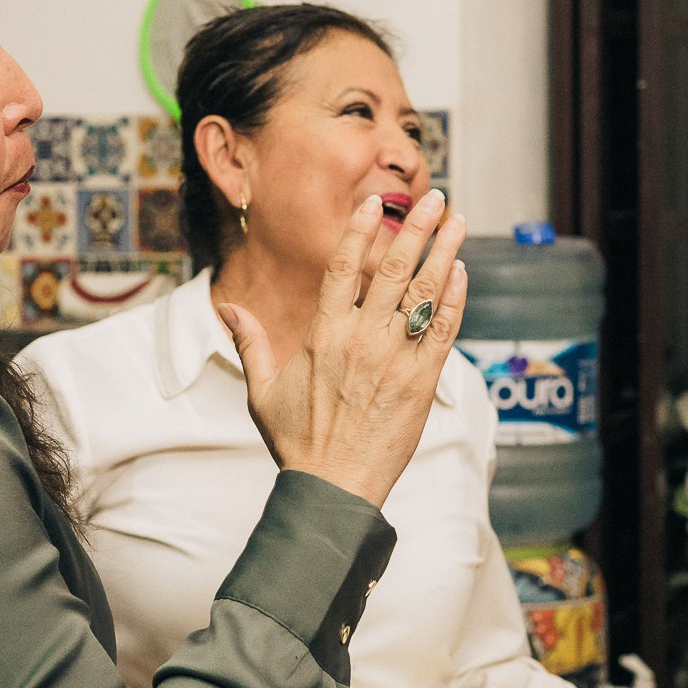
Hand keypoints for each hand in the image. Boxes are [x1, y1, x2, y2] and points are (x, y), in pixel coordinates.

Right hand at [219, 191, 468, 508]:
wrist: (333, 489)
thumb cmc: (297, 443)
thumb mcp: (262, 391)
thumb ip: (252, 343)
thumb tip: (227, 308)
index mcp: (323, 335)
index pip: (342, 268)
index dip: (359, 230)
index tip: (374, 202)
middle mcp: (361, 339)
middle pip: (394, 269)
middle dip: (418, 228)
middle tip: (436, 198)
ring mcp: (395, 359)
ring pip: (424, 292)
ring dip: (445, 252)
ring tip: (459, 222)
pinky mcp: (421, 382)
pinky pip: (442, 330)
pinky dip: (453, 299)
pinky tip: (460, 273)